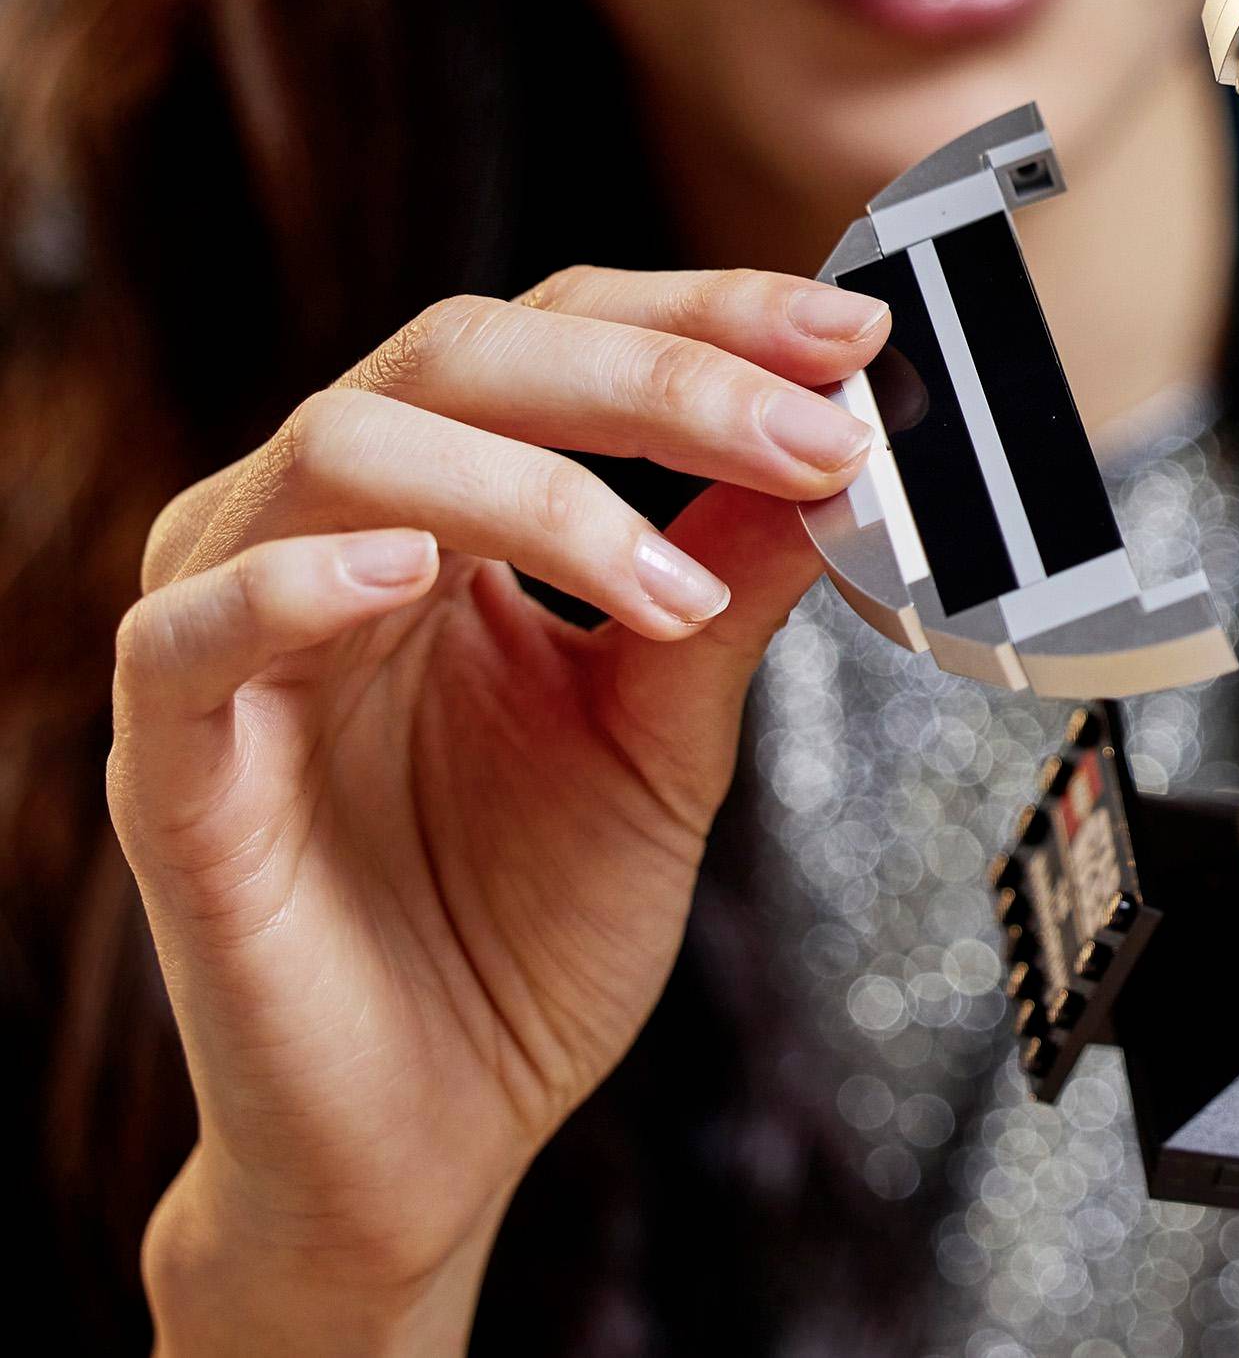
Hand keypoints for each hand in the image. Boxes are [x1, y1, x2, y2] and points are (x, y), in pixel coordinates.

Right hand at [108, 267, 883, 1355]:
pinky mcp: (173, 761)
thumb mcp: (666, 730)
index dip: (704, 316)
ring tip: (668, 584)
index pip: (560, 332)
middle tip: (810, 426)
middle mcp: (332, 532)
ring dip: (536, 486)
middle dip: (658, 376)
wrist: (433, 1140)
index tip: (848, 332)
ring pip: (341, 449)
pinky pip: (188, 629)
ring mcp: (237, 634)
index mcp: (449, 505)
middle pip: (463, 353)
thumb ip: (729, 580)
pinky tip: (416, 576)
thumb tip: (837, 443)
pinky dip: (298, 582)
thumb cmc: (531, 928)